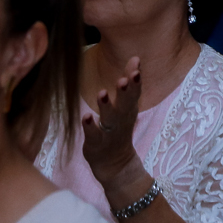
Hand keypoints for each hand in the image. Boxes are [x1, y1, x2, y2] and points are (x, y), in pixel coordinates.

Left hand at [81, 56, 144, 186]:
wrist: (115, 164)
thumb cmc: (119, 127)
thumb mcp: (128, 105)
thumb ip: (130, 82)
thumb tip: (136, 57)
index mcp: (129, 109)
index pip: (135, 93)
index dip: (135, 80)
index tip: (136, 66)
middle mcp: (121, 120)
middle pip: (125, 105)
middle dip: (125, 92)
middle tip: (124, 79)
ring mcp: (109, 133)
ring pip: (109, 119)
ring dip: (106, 106)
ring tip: (102, 93)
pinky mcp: (96, 144)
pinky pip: (93, 135)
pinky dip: (90, 126)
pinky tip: (85, 116)